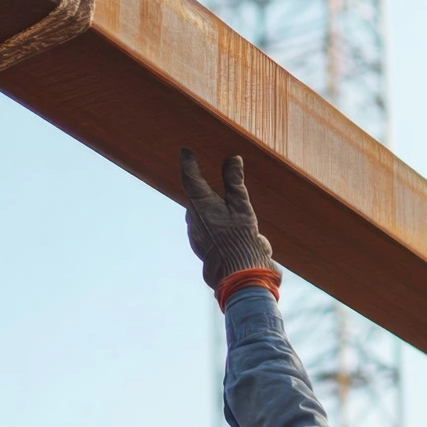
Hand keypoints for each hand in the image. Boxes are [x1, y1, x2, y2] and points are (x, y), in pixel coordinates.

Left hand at [179, 149, 277, 289]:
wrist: (237, 275)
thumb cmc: (240, 239)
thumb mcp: (241, 206)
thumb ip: (235, 182)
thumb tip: (233, 159)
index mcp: (201, 204)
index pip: (191, 177)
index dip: (189, 163)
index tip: (185, 151)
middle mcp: (192, 218)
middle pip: (195, 197)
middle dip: (202, 188)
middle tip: (210, 177)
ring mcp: (194, 234)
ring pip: (200, 214)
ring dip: (210, 209)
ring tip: (227, 209)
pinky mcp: (199, 246)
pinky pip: (205, 229)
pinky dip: (214, 224)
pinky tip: (229, 230)